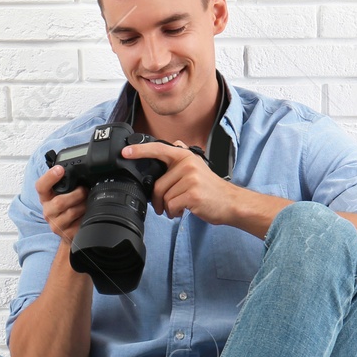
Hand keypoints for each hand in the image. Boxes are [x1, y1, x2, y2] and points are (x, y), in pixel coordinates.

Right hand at [35, 164, 85, 245]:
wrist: (70, 230)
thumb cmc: (68, 208)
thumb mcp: (64, 194)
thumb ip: (67, 183)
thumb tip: (79, 170)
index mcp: (46, 197)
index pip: (41, 186)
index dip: (49, 177)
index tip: (60, 169)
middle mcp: (48, 211)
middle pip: (59, 202)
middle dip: (76, 194)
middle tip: (84, 191)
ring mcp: (56, 224)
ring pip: (71, 212)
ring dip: (83, 205)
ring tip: (87, 202)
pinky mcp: (66, 234)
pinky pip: (78, 223)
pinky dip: (85, 216)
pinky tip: (86, 214)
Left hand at [123, 140, 244, 224]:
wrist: (231, 203)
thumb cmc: (210, 188)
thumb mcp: (198, 167)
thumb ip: (182, 158)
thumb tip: (173, 144)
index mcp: (185, 156)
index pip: (158, 149)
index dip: (139, 150)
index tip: (125, 152)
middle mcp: (187, 164)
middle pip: (157, 184)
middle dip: (158, 199)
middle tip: (166, 205)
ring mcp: (190, 178)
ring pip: (163, 197)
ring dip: (167, 207)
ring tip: (179, 207)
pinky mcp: (192, 193)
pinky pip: (171, 205)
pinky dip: (173, 212)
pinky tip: (182, 211)